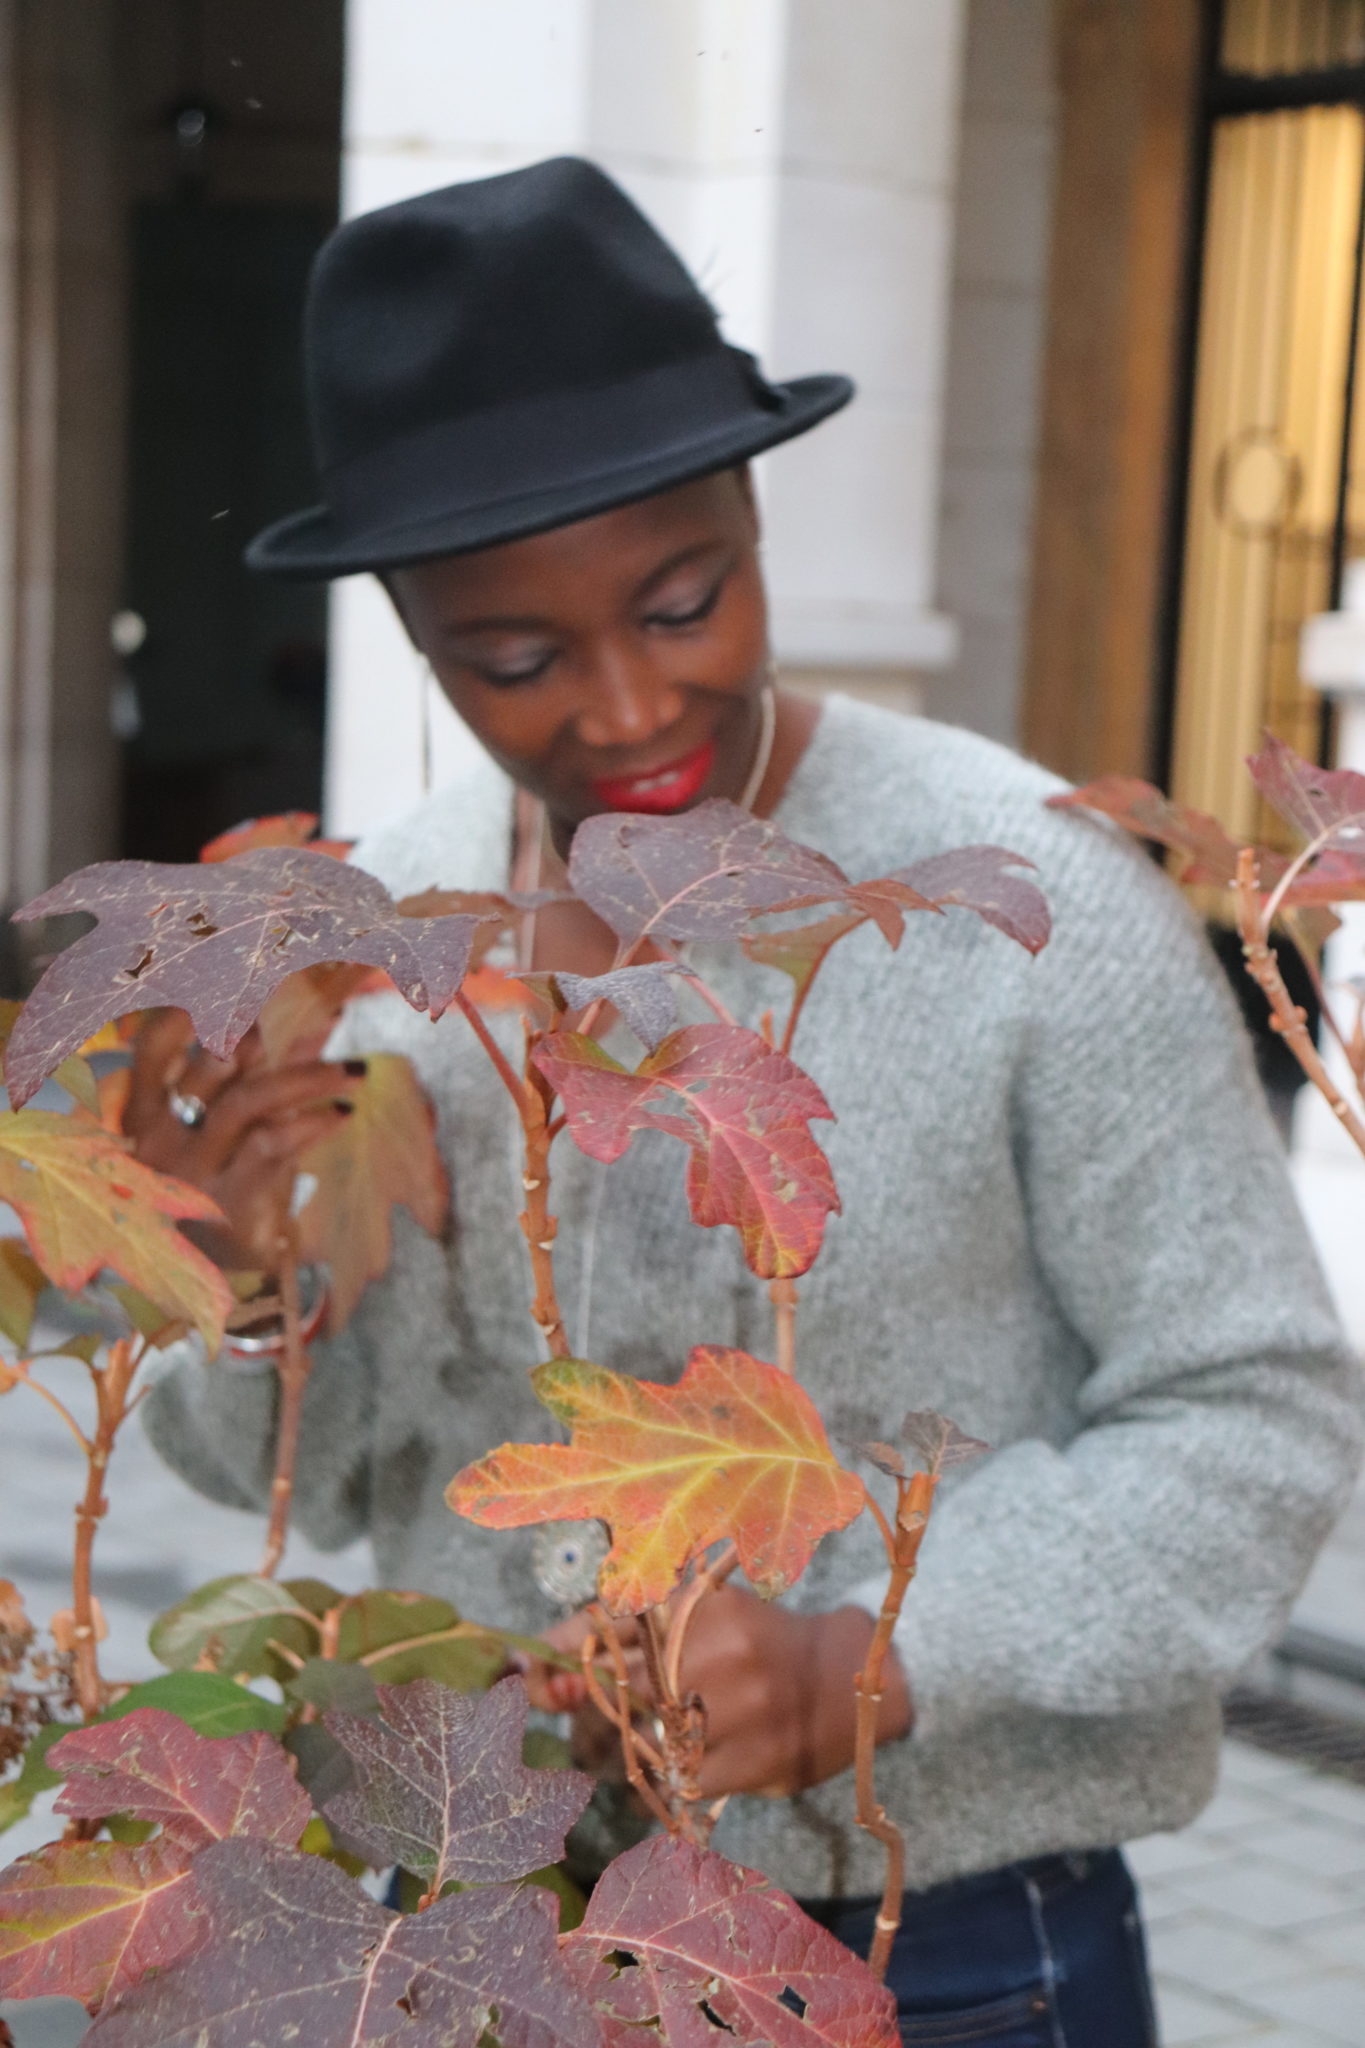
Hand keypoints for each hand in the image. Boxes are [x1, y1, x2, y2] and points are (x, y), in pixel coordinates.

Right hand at [121, 1009, 365, 1269]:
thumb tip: (321, 1014)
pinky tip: (342, 1112)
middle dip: (260, 1033)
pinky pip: (274, 1145)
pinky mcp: (230, 1197)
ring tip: (356, 1070)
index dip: (187, 1011)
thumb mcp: (236, 1123)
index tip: (232, 981)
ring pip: (252, 1101)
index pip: (151, 1048)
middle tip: (310, 1015)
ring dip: (310, 1078)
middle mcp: (160, 1136)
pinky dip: (313, 1123)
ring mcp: (193, 1168)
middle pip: (211, 1065)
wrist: (222, 1267)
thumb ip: (265, 1071)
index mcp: (144, 1110)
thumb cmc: (225, 1178)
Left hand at [527, 1585, 911, 1798]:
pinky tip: (671, 1767)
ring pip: (644, 1741)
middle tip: (575, 1719)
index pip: (606, 1625)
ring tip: (622, 1746)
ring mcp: (737, 1707)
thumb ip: (637, 1629)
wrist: (846, 1677)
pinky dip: (666, 1779)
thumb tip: (550, 1666)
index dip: (558, 1653)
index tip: (524, 1673)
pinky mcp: (754, 1759)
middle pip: (617, 1688)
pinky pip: (680, 1781)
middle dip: (584, 1709)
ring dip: (622, 1750)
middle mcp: (715, 1647)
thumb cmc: (759, 1641)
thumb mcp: (706, 1612)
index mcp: (698, 1602)